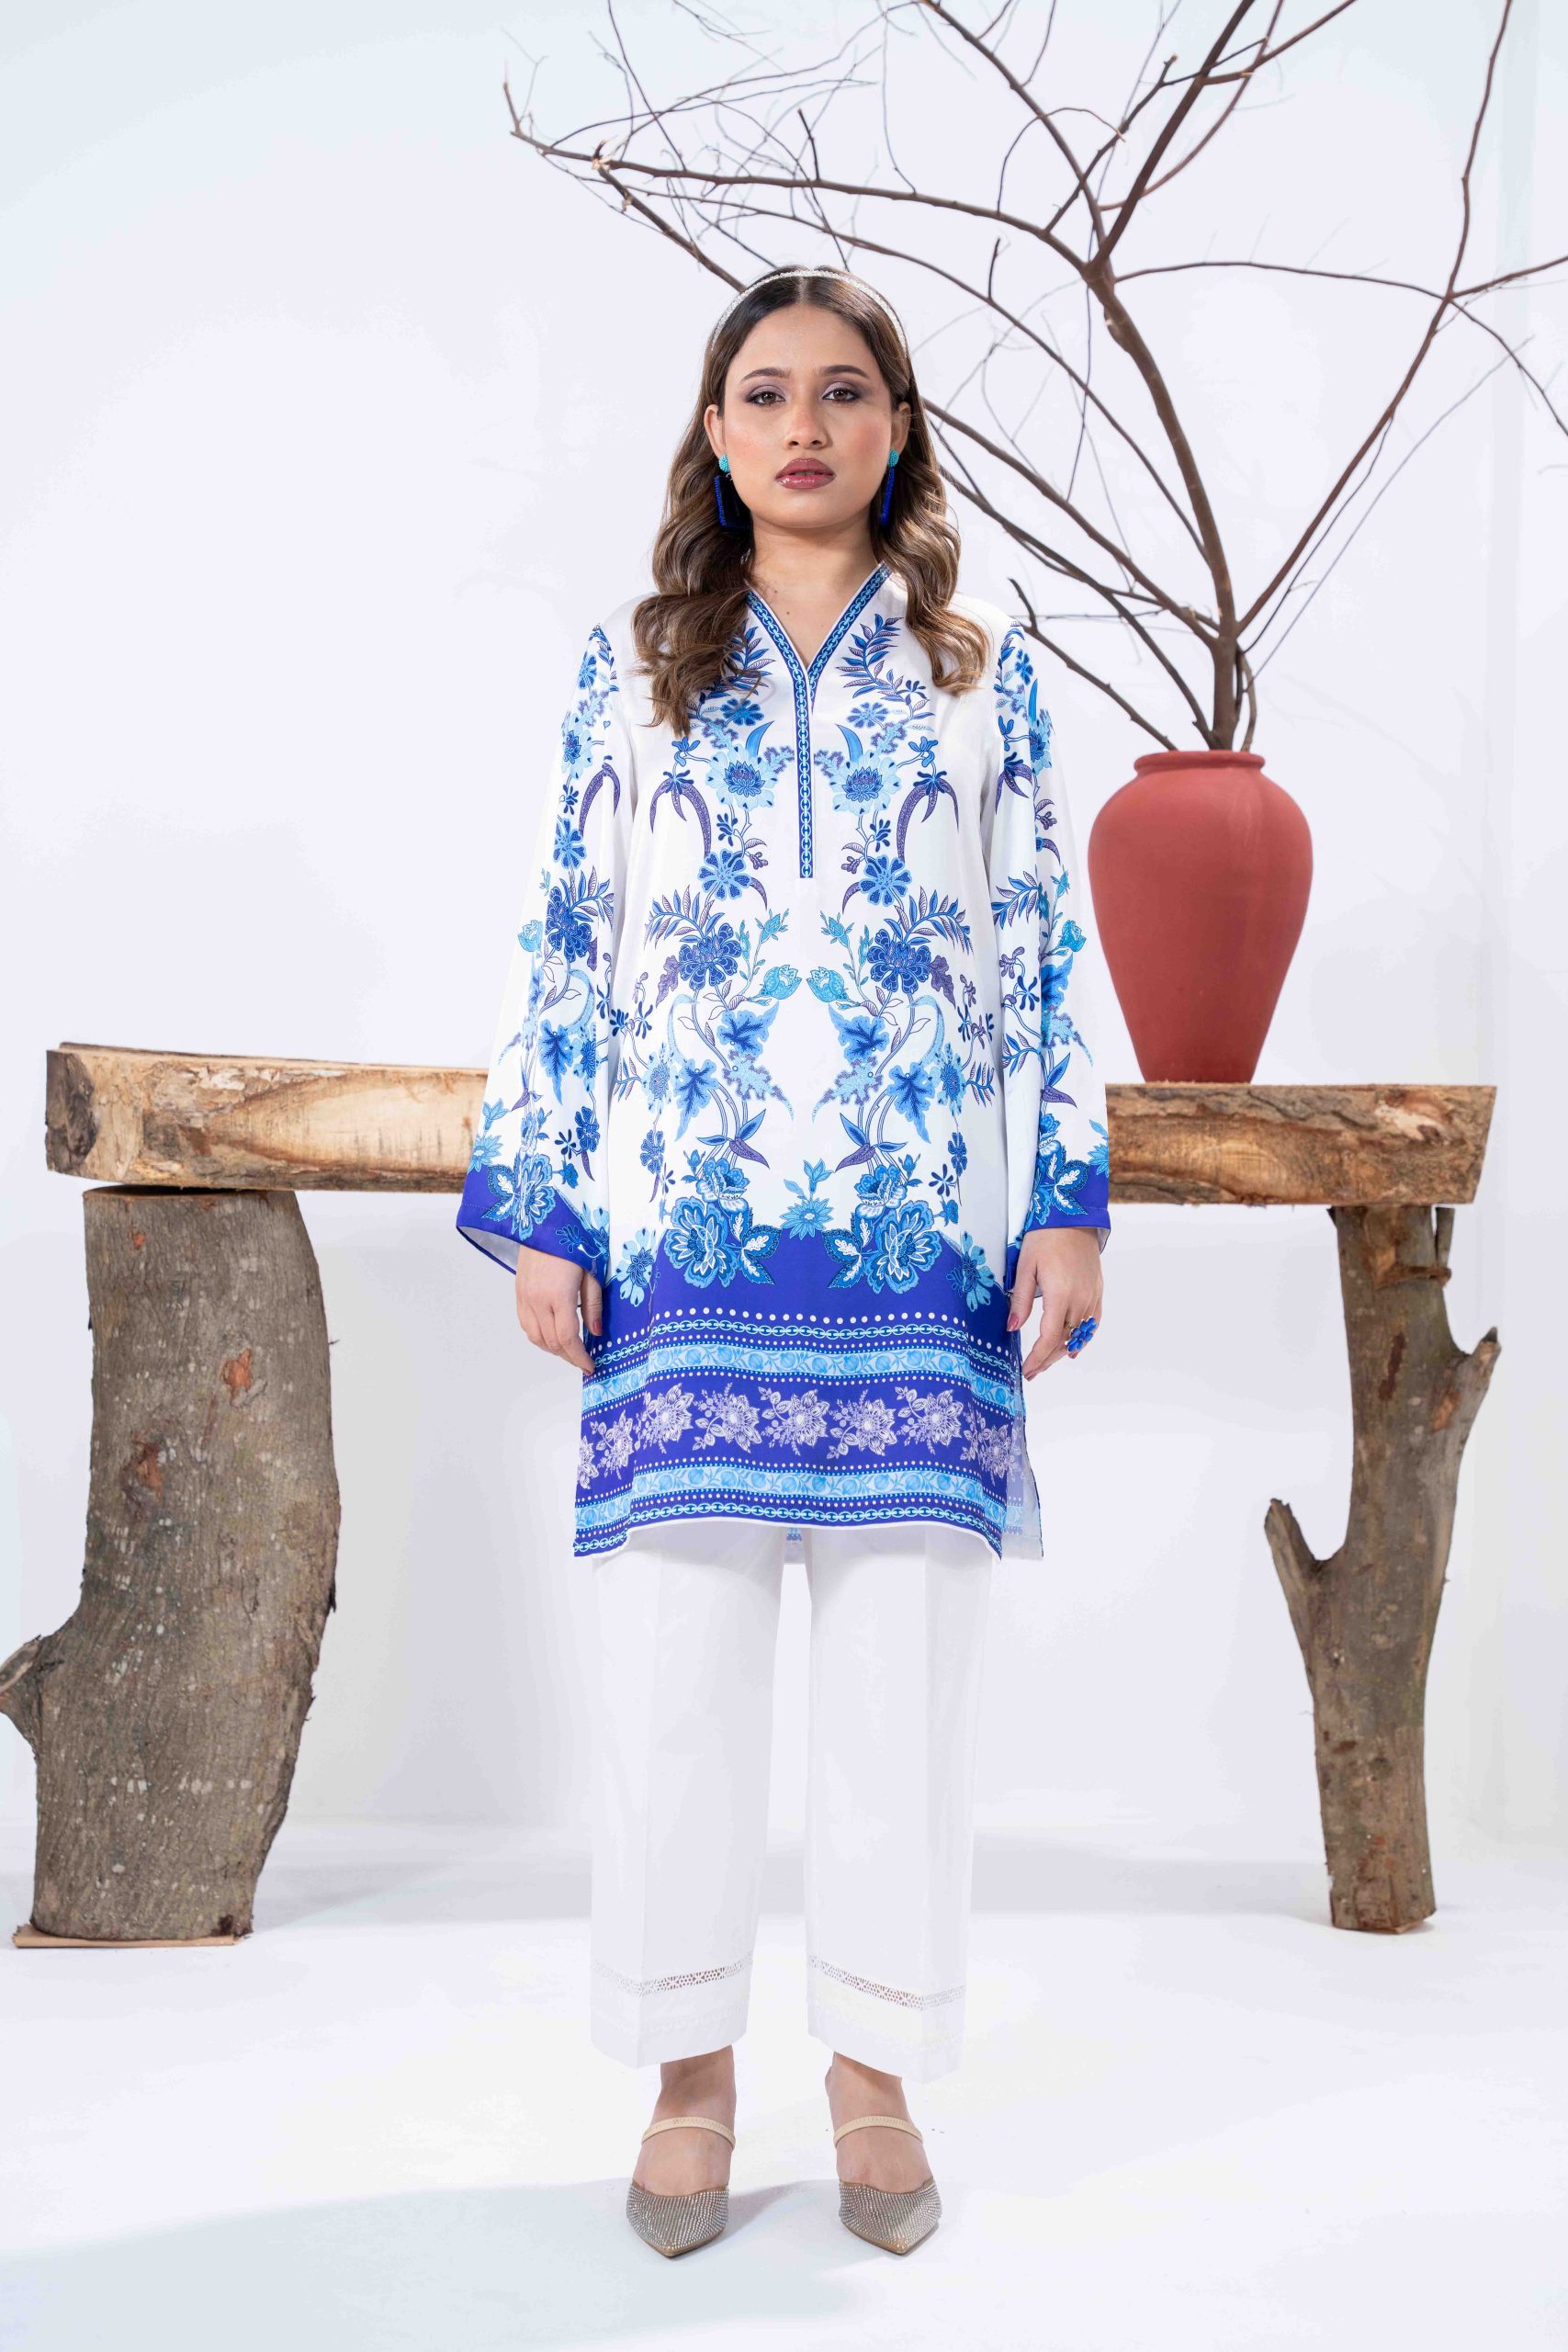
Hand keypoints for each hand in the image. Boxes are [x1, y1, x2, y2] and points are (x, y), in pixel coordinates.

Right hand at [514, 1246, 602, 1374]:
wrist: (544, 1219)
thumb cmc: (572, 1240)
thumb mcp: (591, 1271)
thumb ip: (592, 1304)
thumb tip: (595, 1332)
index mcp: (558, 1295)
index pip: (568, 1338)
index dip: (579, 1357)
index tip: (590, 1366)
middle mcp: (537, 1299)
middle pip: (551, 1342)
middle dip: (568, 1356)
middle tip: (584, 1360)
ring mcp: (524, 1296)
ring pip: (535, 1337)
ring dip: (553, 1348)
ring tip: (570, 1349)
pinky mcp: (518, 1292)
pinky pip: (525, 1324)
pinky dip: (539, 1336)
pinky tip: (552, 1333)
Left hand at [1007, 1227, 1102, 1379]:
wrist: (1074, 1218)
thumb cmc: (1045, 1238)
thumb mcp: (1025, 1267)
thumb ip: (1021, 1301)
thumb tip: (1012, 1328)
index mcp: (1060, 1294)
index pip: (1049, 1337)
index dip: (1037, 1357)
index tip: (1026, 1370)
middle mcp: (1080, 1299)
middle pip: (1064, 1341)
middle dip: (1047, 1359)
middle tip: (1032, 1372)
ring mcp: (1092, 1296)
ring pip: (1079, 1335)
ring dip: (1062, 1351)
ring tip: (1046, 1363)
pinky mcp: (1097, 1291)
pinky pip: (1092, 1323)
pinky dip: (1083, 1338)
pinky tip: (1073, 1349)